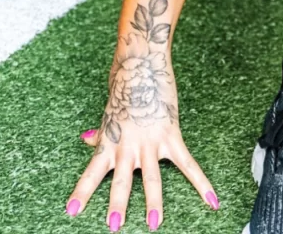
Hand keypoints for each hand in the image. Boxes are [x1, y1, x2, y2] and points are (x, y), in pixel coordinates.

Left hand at [67, 32, 217, 231]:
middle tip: (113, 226)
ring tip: (153, 224)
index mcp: (108, 141)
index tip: (71, 211)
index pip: (91, 172)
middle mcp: (126, 146)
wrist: (141, 64)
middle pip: (120, 181)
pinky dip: (201, 184)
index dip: (81, 192)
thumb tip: (86, 140)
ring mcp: (149, 142)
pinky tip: (212, 202)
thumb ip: (100, 132)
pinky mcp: (171, 136)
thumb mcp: (107, 111)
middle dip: (117, 205)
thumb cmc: (122, 83)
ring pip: (151, 179)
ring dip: (152, 203)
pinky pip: (187, 165)